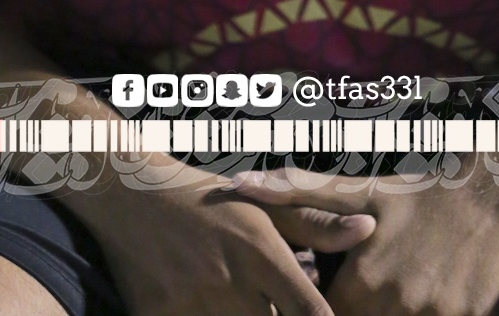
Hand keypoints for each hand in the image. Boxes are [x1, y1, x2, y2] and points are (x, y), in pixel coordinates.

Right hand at [76, 153, 375, 315]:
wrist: (130, 195)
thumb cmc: (206, 200)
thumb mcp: (260, 204)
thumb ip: (315, 223)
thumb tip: (368, 229)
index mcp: (260, 251)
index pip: (310, 310)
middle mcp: (229, 281)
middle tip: (275, 305)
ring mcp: (192, 304)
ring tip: (244, 304)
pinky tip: (213, 309)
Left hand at [234, 163, 498, 315]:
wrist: (492, 188)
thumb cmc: (419, 190)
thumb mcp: (359, 189)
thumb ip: (296, 192)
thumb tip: (238, 184)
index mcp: (363, 282)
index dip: (320, 309)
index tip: (338, 290)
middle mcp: (397, 306)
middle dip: (361, 308)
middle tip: (375, 279)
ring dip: (393, 310)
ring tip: (402, 280)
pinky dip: (427, 315)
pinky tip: (426, 291)